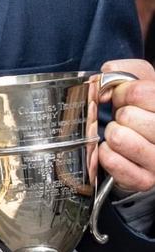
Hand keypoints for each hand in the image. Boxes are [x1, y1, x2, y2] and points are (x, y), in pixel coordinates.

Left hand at [99, 59, 154, 192]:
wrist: (146, 143)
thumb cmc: (143, 109)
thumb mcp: (140, 80)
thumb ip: (122, 70)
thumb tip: (104, 86)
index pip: (141, 93)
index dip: (122, 92)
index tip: (122, 98)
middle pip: (127, 116)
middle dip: (119, 115)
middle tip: (126, 120)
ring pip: (119, 138)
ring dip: (112, 134)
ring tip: (121, 135)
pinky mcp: (145, 180)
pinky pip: (112, 161)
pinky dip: (105, 154)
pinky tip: (115, 151)